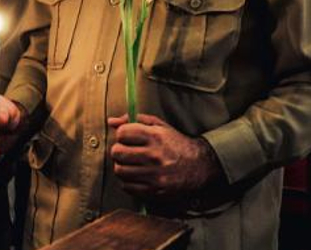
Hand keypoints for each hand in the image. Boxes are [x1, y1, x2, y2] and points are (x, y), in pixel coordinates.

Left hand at [108, 113, 222, 199]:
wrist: (199, 166)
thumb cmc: (175, 143)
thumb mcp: (159, 126)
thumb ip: (134, 120)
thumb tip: (111, 121)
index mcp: (155, 136)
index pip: (121, 133)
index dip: (122, 135)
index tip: (127, 138)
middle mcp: (154, 155)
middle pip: (117, 152)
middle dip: (119, 151)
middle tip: (127, 152)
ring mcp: (154, 174)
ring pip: (119, 170)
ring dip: (122, 167)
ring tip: (131, 164)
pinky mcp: (155, 190)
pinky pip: (127, 186)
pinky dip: (127, 181)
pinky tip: (136, 175)